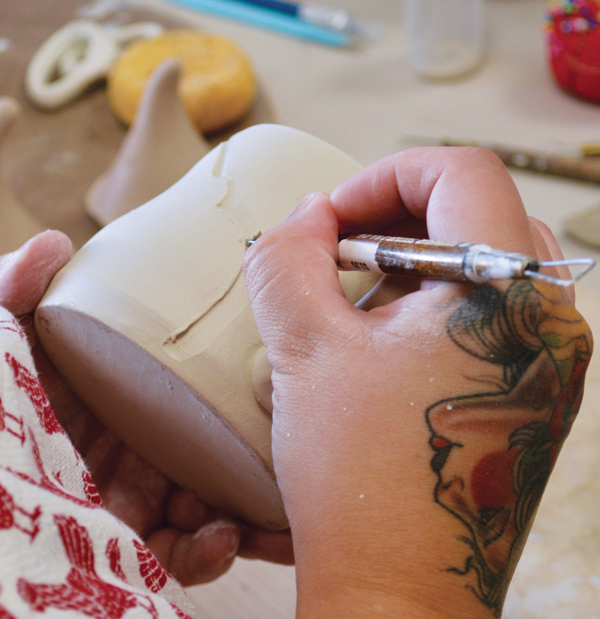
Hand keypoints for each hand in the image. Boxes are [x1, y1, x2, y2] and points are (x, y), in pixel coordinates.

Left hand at [0, 231, 292, 586]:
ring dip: (239, 500)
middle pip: (204, 439)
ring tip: (251, 496)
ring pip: (206, 498)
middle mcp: (128, 445)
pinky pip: (180, 556)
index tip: (253, 367)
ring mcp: (128, 498)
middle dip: (241, 442)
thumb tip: (56, 243)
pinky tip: (222, 537)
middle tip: (268, 437)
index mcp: (111, 394)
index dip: (218, 376)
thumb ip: (11, 292)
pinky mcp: (122, 550)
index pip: (178, 379)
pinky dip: (209, 552)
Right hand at [243, 147, 591, 617]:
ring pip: (487, 258)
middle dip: (395, 218)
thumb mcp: (303, 350)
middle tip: (339, 255)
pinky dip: (437, 299)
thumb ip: (290, 259)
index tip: (334, 219)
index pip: (461, 172)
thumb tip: (308, 216)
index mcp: (506, 296)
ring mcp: (555, 358)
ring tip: (358, 302)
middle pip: (478, 211)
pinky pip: (494, 307)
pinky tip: (389, 339)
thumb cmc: (358, 481)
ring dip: (415, 260)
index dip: (385, 178)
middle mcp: (551, 322)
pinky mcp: (540, 387)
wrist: (400, 591)